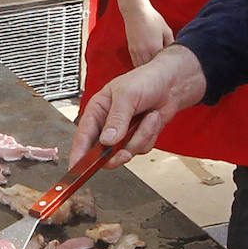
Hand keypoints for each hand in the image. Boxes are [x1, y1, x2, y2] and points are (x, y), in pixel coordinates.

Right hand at [67, 45, 206, 168]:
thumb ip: (116, 119)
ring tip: (149, 117)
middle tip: (124, 153)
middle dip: (116, 153)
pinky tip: (153, 118)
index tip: (76, 168)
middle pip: (103, 151)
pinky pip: (142, 148)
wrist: (171, 84)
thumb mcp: (127, 96)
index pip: (83, 135)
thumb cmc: (144, 81)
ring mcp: (123, 133)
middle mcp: (108, 124)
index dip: (78, 153)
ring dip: (141, 137)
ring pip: (126, 151)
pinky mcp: (138, 138)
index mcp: (97, 110)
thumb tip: (106, 140)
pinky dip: (150, 135)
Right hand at [121, 2, 173, 67]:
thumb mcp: (166, 30)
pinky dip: (141, 65)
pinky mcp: (131, 49)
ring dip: (148, 69)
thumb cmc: (153, 19)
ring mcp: (136, 51)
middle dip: (158, 70)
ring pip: (142, 67)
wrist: (136, 12)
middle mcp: (144, 51)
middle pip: (152, 68)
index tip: (172, 68)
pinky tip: (147, 64)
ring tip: (155, 69)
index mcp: (155, 47)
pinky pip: (136, 62)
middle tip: (164, 71)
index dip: (167, 67)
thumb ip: (171, 43)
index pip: (162, 64)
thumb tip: (174, 53)